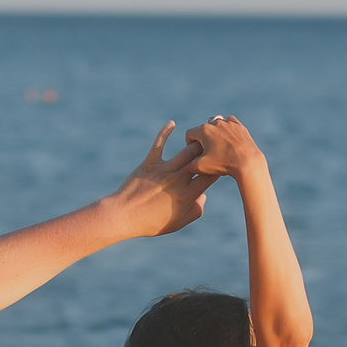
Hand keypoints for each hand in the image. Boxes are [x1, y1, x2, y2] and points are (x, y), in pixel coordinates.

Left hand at [99, 121, 211, 239]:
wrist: (124, 216)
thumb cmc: (152, 223)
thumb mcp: (178, 223)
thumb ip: (196, 211)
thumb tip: (203, 195)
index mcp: (186, 195)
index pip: (208, 178)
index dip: (218, 169)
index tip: (223, 164)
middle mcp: (177, 181)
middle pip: (199, 162)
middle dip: (210, 153)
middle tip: (217, 145)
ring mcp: (163, 171)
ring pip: (185, 153)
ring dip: (195, 144)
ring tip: (202, 137)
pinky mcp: (148, 164)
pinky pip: (158, 145)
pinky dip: (165, 133)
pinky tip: (172, 123)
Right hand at [185, 115, 266, 179]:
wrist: (247, 162)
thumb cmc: (223, 164)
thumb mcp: (201, 167)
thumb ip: (190, 164)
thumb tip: (189, 163)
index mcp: (203, 130)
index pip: (190, 134)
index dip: (189, 144)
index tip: (195, 152)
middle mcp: (215, 123)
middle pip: (203, 129)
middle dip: (203, 139)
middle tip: (207, 151)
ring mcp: (229, 123)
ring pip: (217, 124)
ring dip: (215, 133)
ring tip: (218, 145)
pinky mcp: (240, 126)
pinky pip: (230, 123)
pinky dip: (227, 129)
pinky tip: (229, 138)